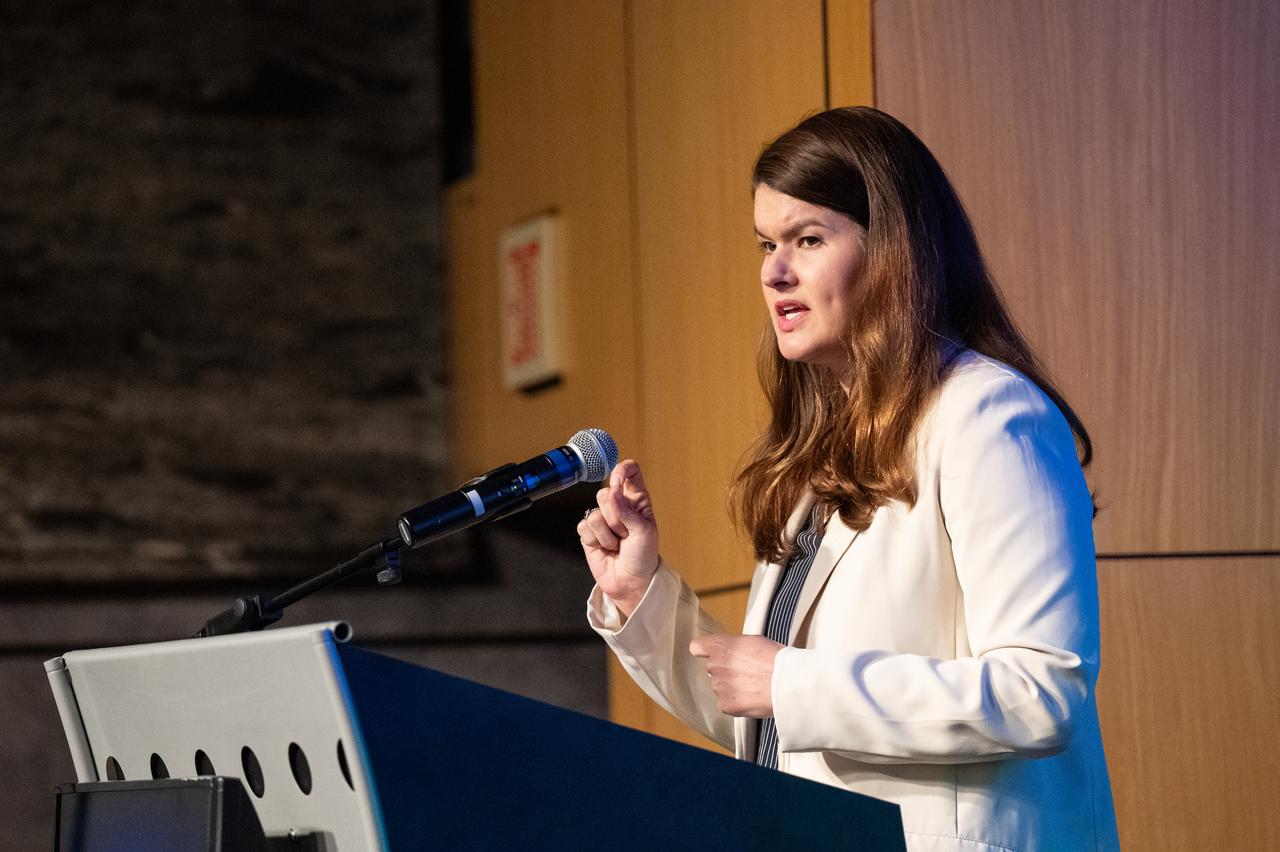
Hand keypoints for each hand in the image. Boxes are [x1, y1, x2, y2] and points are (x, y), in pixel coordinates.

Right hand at [576, 459, 658, 616]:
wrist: (631, 581)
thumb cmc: (644, 555)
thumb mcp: (644, 531)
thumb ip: (627, 510)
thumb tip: (611, 492)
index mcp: (637, 499)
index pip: (630, 471)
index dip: (621, 471)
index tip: (618, 483)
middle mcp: (618, 505)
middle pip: (605, 493)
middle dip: (615, 518)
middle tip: (626, 533)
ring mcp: (602, 518)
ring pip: (594, 513)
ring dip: (607, 534)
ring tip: (617, 544)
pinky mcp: (588, 532)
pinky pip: (584, 527)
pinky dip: (596, 541)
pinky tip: (605, 548)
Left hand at [689, 633, 783, 717]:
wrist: (786, 683)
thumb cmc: (776, 659)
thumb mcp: (754, 641)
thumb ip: (735, 646)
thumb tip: (734, 651)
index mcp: (720, 646)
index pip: (697, 647)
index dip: (705, 651)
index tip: (712, 654)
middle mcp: (714, 665)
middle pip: (712, 668)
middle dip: (725, 670)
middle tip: (746, 672)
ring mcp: (718, 687)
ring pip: (720, 686)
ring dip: (732, 687)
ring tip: (753, 685)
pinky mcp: (726, 705)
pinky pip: (726, 703)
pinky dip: (736, 703)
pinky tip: (751, 698)